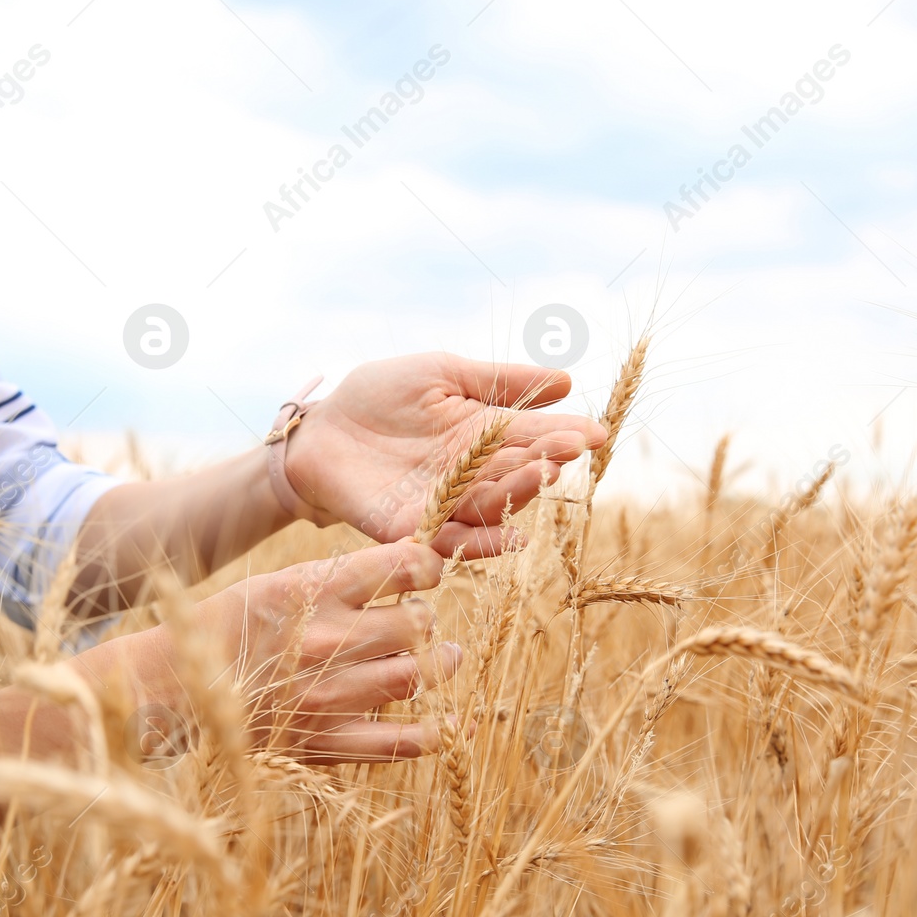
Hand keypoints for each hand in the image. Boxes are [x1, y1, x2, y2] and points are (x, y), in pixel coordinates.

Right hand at [141, 541, 458, 763]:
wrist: (181, 688)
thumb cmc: (235, 625)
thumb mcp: (281, 583)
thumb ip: (342, 578)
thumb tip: (410, 570)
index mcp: (313, 591)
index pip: (401, 566)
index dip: (428, 566)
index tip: (428, 573)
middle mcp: (326, 641)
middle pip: (416, 626)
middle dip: (427, 621)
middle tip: (422, 622)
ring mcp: (329, 695)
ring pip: (416, 677)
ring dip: (438, 665)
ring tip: (442, 658)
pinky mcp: (328, 741)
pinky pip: (401, 742)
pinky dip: (434, 733)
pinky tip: (446, 722)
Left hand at [281, 354, 606, 557]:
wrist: (320, 428)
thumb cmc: (379, 395)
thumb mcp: (441, 374)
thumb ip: (498, 380)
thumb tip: (567, 381)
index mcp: (483, 435)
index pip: (531, 436)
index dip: (564, 435)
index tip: (596, 433)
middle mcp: (471, 475)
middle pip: (515, 474)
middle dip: (543, 461)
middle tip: (565, 451)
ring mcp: (442, 505)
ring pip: (490, 508)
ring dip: (516, 495)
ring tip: (540, 475)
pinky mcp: (408, 530)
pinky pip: (449, 541)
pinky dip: (479, 543)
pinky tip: (508, 537)